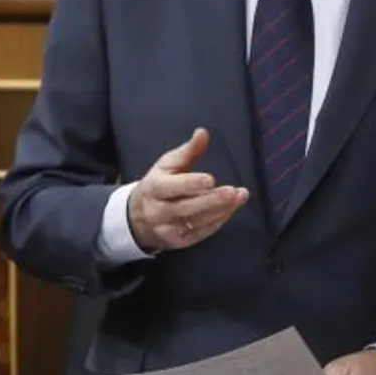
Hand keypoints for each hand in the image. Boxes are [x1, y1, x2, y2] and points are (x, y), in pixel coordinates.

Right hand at [126, 128, 248, 250]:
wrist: (136, 218)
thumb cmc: (157, 186)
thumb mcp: (166, 166)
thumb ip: (187, 151)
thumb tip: (203, 133)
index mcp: (153, 188)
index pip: (172, 187)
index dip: (191, 184)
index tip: (210, 179)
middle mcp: (157, 211)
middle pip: (186, 207)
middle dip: (211, 200)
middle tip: (232, 192)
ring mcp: (167, 229)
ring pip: (196, 221)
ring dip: (221, 210)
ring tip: (239, 197)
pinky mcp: (179, 241)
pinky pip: (201, 233)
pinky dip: (218, 221)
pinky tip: (231, 209)